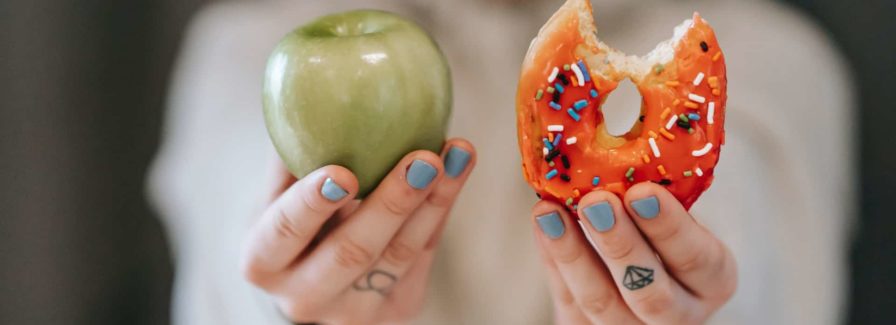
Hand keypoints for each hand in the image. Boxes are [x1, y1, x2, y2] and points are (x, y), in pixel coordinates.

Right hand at [241, 139, 475, 323]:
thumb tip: (312, 91)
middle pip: (352, 252)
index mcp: (263, 262)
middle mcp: (303, 298)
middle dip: (391, 204)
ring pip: (398, 256)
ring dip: (433, 202)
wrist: (313, 278)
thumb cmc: (293, 219)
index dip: (312, 204)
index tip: (342, 171)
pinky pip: (423, 256)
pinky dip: (441, 209)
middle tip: (422, 159)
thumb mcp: (278, 194)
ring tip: (455, 155)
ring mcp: (352, 312)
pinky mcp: (395, 310)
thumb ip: (292, 157)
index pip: (284, 234)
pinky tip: (457, 169)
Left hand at [532, 183, 736, 323]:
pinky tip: (543, 223)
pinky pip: (568, 303)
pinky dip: (553, 261)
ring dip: (572, 254)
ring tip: (550, 211)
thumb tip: (626, 134)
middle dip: (620, 246)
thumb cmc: (663, 233)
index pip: (699, 261)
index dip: (671, 229)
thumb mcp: (677, 214)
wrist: (642, 276)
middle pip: (650, 293)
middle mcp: (679, 314)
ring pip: (602, 303)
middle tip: (596, 201)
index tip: (642, 191)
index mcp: (712, 279)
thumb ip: (659, 193)